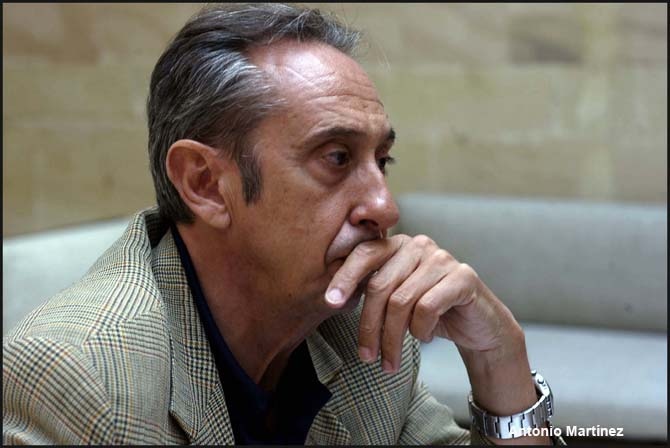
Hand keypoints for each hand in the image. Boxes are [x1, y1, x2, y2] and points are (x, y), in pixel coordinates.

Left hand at [324, 234, 519, 373]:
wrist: (479, 327)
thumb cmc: (432, 313)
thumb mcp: (396, 300)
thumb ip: (372, 290)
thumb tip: (333, 298)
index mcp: (398, 245)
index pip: (364, 254)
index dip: (345, 277)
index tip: (330, 303)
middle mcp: (419, 245)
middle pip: (380, 285)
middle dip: (369, 326)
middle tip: (366, 356)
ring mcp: (442, 258)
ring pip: (401, 301)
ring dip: (392, 339)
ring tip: (390, 360)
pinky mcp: (463, 277)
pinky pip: (427, 307)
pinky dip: (421, 330)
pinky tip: (424, 337)